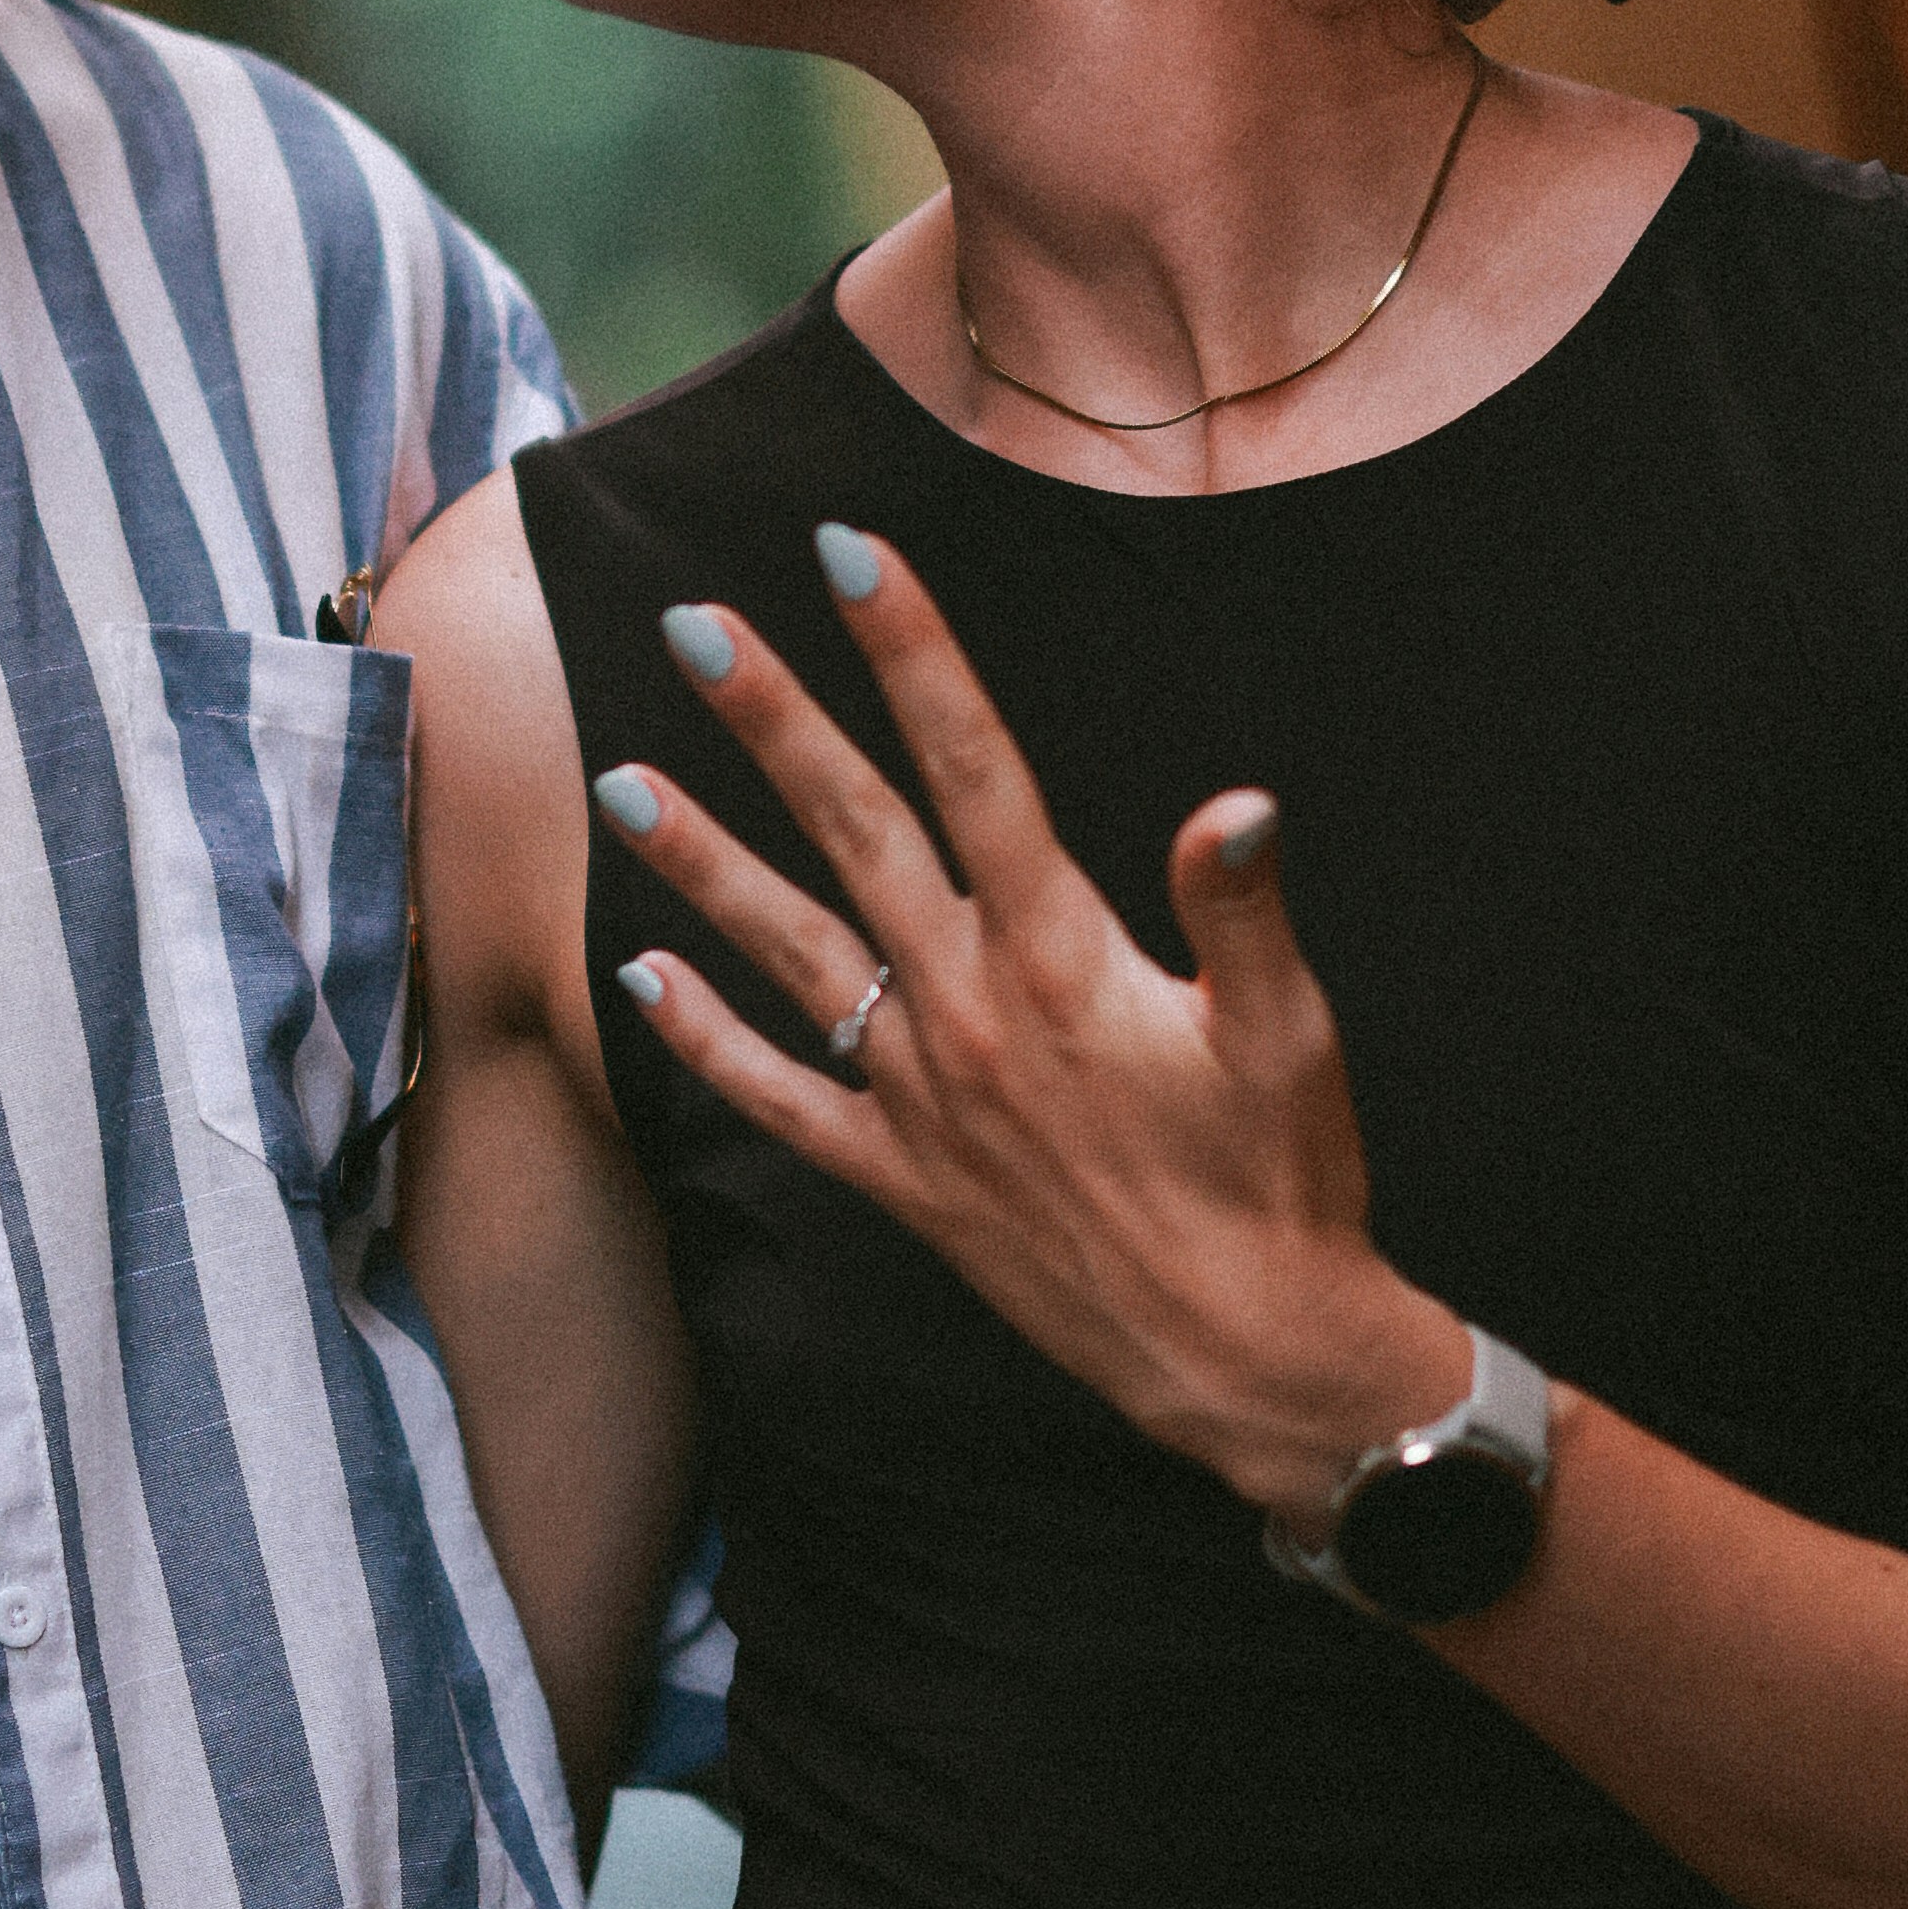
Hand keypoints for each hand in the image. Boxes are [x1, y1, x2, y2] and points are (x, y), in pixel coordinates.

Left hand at [602, 530, 1447, 1519]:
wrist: (1246, 1357)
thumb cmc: (1284, 1184)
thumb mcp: (1288, 1036)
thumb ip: (1243, 910)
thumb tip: (1235, 801)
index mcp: (1063, 956)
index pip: (974, 764)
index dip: (914, 650)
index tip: (849, 552)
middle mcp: (971, 1011)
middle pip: (854, 829)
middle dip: (774, 717)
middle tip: (693, 624)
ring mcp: (922, 1098)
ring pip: (789, 950)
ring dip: (701, 862)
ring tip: (619, 780)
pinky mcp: (902, 1179)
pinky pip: (781, 1100)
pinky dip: (706, 1040)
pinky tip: (639, 979)